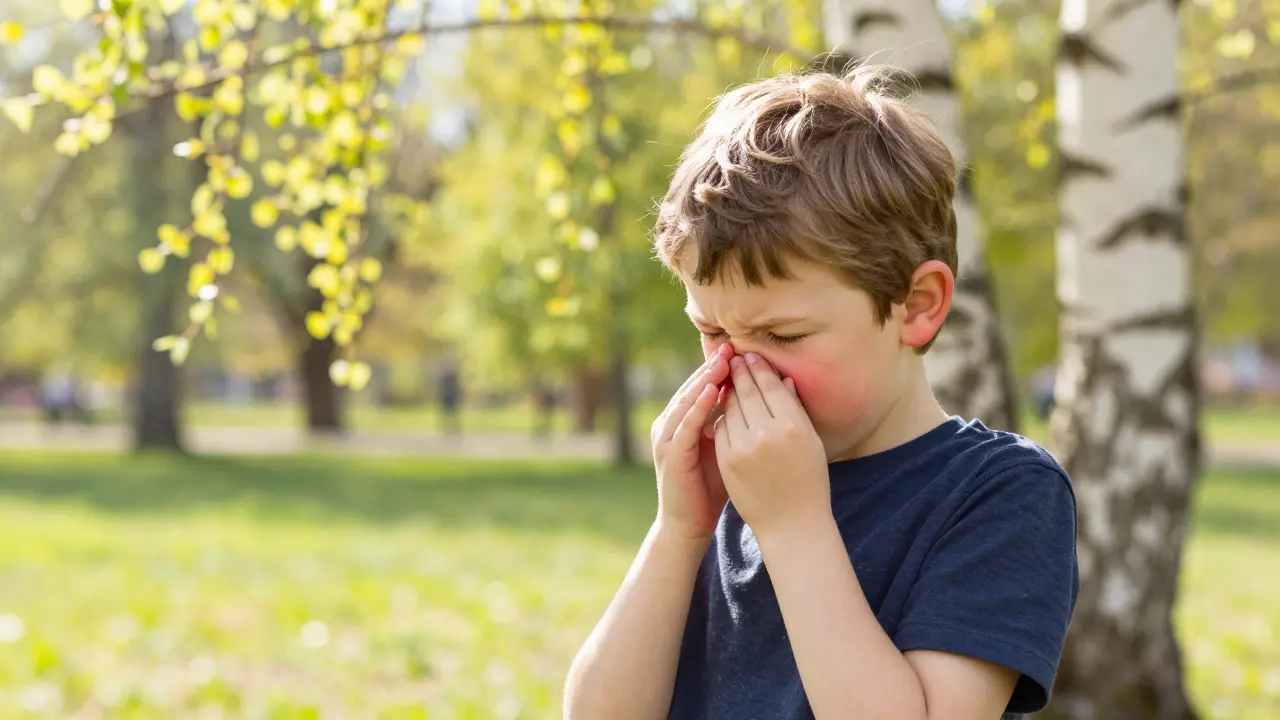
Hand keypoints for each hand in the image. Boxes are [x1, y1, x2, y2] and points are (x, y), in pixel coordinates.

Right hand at [651, 343, 734, 539]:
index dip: (722, 369)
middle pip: (694, 387)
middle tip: (732, 346)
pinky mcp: (670, 453)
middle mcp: (671, 424)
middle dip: (713, 367)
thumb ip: (743, 422)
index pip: (704, 387)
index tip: (744, 350)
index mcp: (685, 421)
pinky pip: (685, 424)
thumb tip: (774, 394)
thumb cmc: (713, 488)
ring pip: (687, 400)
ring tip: (723, 361)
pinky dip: (698, 406)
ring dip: (705, 379)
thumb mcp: (731, 447)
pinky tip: (713, 390)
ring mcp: (667, 437)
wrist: (689, 524)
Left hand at [714, 353, 829, 537]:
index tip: (752, 356)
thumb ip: (795, 409)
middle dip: (740, 372)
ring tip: (726, 378)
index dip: (759, 368)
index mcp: (793, 426)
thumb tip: (782, 379)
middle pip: (748, 392)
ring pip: (731, 408)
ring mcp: (744, 448)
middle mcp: (767, 433)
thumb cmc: (808, 480)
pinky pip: (720, 428)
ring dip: (727, 391)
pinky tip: (722, 407)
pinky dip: (721, 415)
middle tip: (734, 358)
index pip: (771, 386)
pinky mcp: (727, 461)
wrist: (791, 523)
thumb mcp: (811, 442)